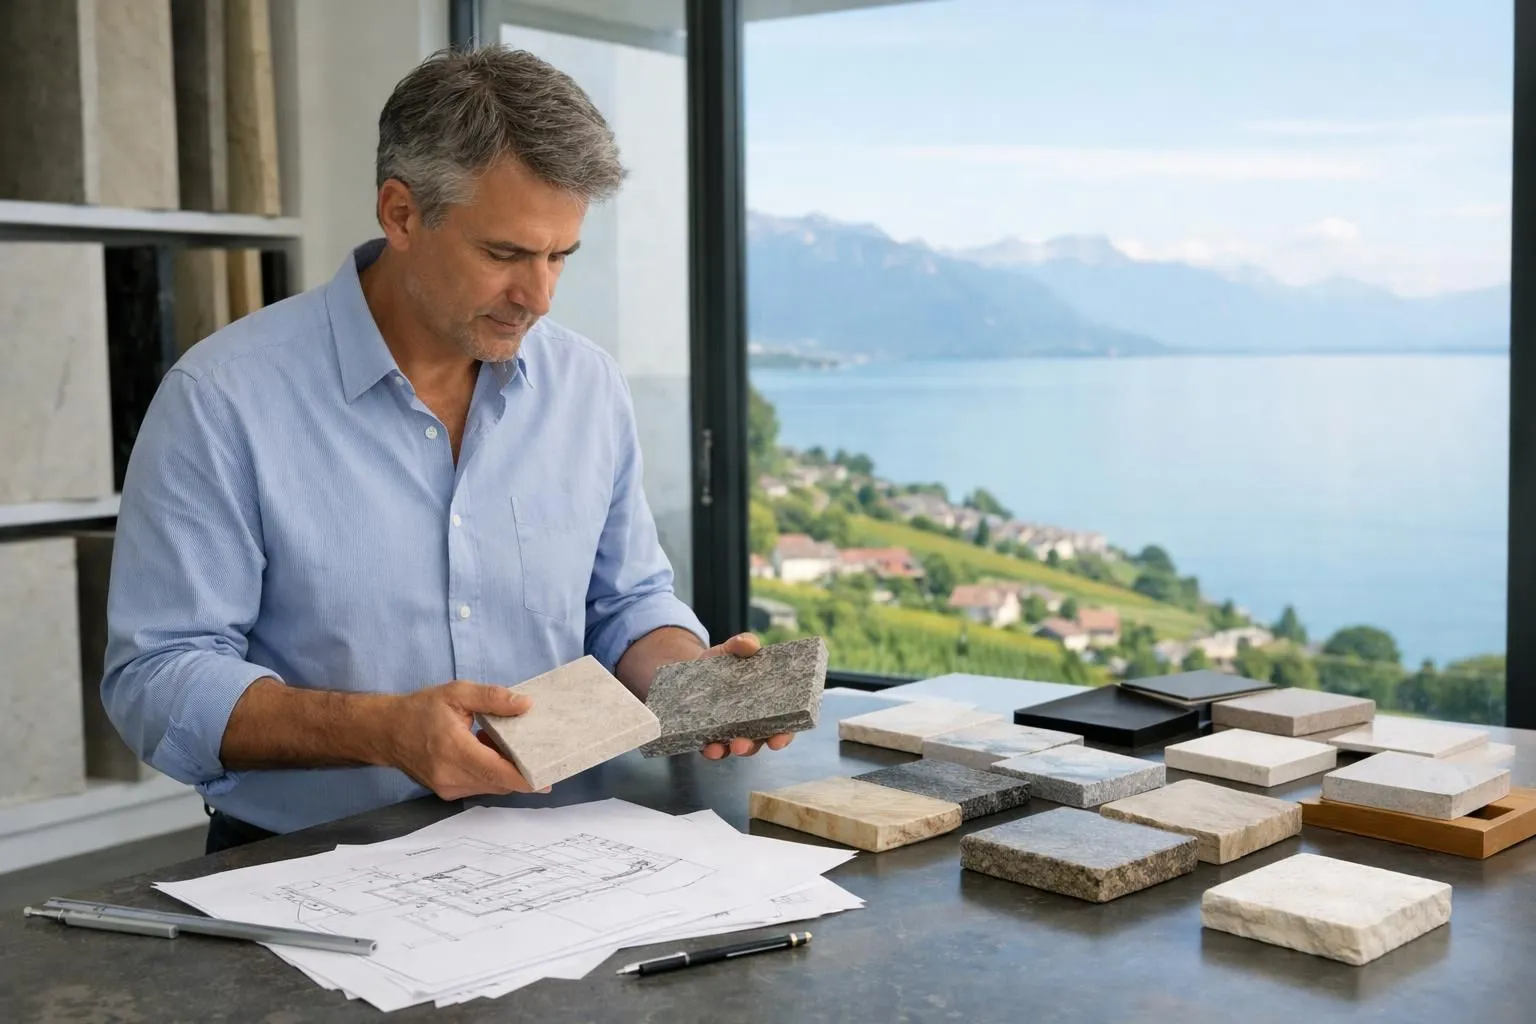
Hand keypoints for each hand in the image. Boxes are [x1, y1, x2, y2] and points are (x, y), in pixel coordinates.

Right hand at [383, 681, 544, 799]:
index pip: (498, 773)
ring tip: (514, 748)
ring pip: (491, 786)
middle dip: (522, 771)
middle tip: (543, 754)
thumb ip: (493, 698)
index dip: (526, 779)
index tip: (548, 778)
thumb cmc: (419, 710)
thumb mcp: (458, 693)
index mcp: (454, 751)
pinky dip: (491, 773)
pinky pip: (479, 786)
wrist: (385, 730)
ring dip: (506, 772)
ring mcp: (447, 788)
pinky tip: (492, 753)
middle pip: (499, 783)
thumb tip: (525, 705)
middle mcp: (450, 776)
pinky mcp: (446, 791)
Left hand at [696, 633, 796, 760]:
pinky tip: (709, 746)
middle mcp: (751, 723)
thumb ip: (742, 644)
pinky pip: (713, 748)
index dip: (784, 735)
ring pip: (738, 747)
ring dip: (736, 749)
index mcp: (766, 705)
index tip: (780, 739)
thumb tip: (749, 644)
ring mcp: (730, 731)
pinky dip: (713, 750)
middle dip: (755, 745)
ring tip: (731, 745)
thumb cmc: (723, 660)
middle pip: (760, 741)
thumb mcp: (732, 649)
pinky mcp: (709, 734)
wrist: (692, 666)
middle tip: (746, 743)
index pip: (782, 725)